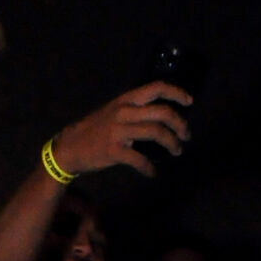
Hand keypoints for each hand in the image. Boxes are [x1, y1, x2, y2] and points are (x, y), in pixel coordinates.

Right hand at [54, 83, 190, 180]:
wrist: (70, 147)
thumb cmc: (95, 130)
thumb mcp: (114, 111)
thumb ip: (134, 110)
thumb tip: (159, 116)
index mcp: (126, 100)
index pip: (156, 88)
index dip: (176, 93)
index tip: (189, 102)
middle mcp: (124, 112)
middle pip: (162, 113)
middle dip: (180, 125)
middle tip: (186, 135)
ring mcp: (119, 131)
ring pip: (156, 133)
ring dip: (172, 143)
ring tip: (177, 151)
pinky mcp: (114, 151)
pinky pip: (139, 160)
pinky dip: (150, 168)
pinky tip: (153, 173)